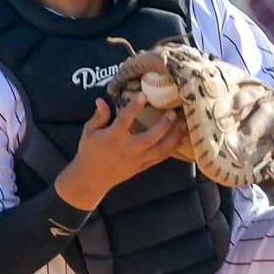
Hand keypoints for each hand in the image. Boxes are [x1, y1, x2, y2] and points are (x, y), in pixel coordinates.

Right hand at [54, 95, 184, 209]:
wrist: (92, 178)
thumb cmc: (89, 151)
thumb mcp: (89, 131)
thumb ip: (99, 116)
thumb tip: (101, 100)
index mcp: (113, 138)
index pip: (124, 120)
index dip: (134, 108)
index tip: (144, 95)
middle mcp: (127, 149)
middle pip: (149, 138)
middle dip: (163, 126)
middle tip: (173, 113)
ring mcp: (137, 159)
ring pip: (160, 149)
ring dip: (174, 137)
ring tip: (184, 125)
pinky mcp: (143, 166)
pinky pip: (161, 158)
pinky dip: (172, 149)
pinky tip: (181, 139)